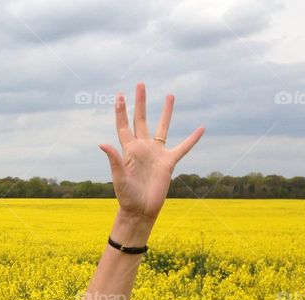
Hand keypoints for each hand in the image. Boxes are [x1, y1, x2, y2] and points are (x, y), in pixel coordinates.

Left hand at [99, 83, 203, 220]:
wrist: (140, 210)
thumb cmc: (126, 196)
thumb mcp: (119, 177)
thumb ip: (114, 159)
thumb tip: (102, 143)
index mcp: (129, 150)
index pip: (124, 126)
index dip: (121, 111)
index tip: (119, 95)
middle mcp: (142, 148)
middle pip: (141, 120)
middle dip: (140, 103)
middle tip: (140, 85)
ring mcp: (156, 153)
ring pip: (162, 128)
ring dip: (166, 112)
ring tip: (170, 95)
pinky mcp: (169, 162)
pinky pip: (183, 148)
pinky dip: (192, 139)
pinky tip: (201, 128)